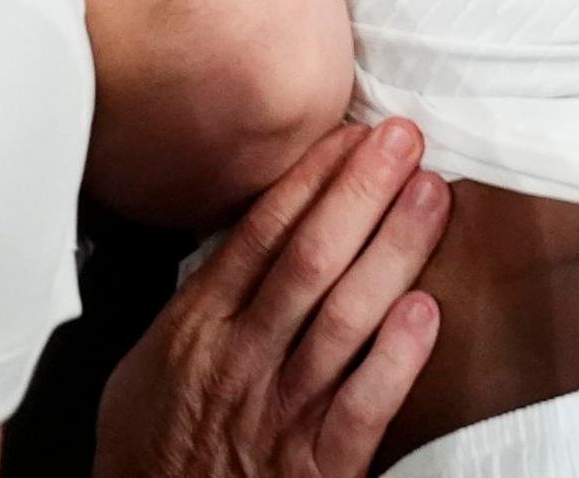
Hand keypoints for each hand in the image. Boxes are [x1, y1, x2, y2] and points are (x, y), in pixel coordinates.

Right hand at [95, 119, 448, 477]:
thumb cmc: (151, 451)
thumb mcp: (148, 364)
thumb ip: (197, 302)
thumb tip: (240, 242)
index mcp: (199, 325)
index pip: (261, 233)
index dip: (312, 178)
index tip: (351, 134)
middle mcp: (241, 357)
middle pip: (310, 258)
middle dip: (361, 191)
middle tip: (405, 141)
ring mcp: (280, 411)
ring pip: (344, 317)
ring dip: (393, 249)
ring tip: (430, 196)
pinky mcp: (316, 467)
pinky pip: (361, 407)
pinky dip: (395, 360)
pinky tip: (426, 313)